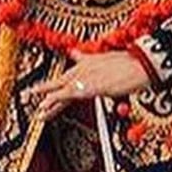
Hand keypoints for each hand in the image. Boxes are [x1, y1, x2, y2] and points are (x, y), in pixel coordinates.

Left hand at [27, 50, 152, 120]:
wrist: (140, 65)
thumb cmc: (133, 66)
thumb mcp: (116, 65)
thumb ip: (104, 69)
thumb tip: (94, 67)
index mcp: (91, 61)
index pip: (72, 68)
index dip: (61, 77)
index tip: (46, 83)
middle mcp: (85, 67)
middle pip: (61, 80)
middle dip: (46, 89)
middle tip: (31, 94)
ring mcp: (85, 76)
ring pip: (60, 88)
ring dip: (47, 100)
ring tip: (37, 109)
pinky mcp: (87, 86)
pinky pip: (66, 94)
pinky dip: (54, 100)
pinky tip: (45, 106)